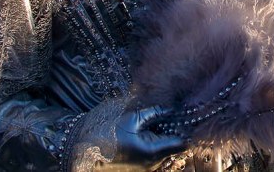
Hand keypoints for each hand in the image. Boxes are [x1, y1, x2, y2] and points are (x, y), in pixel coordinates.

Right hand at [68, 100, 185, 170]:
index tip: (187, 118)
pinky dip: (154, 146)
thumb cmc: (108, 134)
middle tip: (171, 117)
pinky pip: (153, 157)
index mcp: (153, 152)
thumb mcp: (132, 119)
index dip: (186, 130)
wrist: (86, 154)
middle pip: (174, 148)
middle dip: (174, 133)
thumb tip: (172, 108)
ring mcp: (146, 170)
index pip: (182, 143)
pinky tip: (146, 135)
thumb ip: (155, 113)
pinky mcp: (139, 170)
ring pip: (164, 153)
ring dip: (163, 139)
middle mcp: (152, 165)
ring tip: (157, 124)